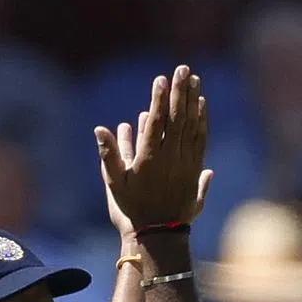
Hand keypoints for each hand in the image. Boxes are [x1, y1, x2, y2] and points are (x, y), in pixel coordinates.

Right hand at [95, 65, 212, 230]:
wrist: (159, 233)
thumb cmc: (133, 208)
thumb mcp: (115, 183)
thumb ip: (109, 154)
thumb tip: (100, 128)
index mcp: (150, 158)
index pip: (157, 122)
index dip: (160, 98)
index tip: (161, 79)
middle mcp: (170, 158)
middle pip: (178, 118)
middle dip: (180, 91)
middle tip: (183, 68)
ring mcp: (185, 163)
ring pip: (191, 126)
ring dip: (193, 101)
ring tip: (194, 80)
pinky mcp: (194, 169)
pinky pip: (200, 139)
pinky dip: (201, 120)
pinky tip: (201, 105)